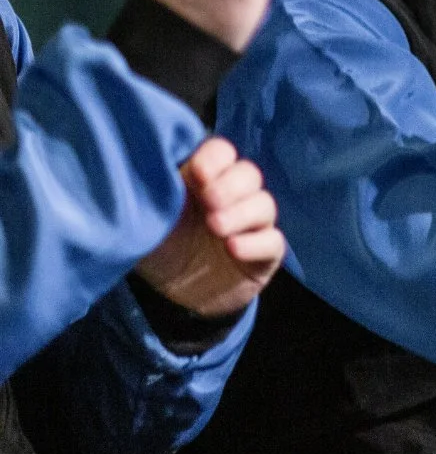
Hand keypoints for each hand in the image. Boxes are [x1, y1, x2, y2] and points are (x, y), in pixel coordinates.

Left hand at [133, 138, 283, 317]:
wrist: (171, 299)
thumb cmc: (158, 249)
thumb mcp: (146, 219)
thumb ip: (153, 194)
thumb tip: (145, 169)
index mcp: (205, 180)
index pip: (221, 153)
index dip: (215, 158)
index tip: (198, 173)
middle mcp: (233, 197)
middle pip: (248, 174)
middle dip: (231, 184)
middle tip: (209, 201)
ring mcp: (252, 225)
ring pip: (264, 205)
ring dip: (242, 212)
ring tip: (216, 227)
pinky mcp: (265, 254)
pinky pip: (273, 242)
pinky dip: (255, 243)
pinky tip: (233, 248)